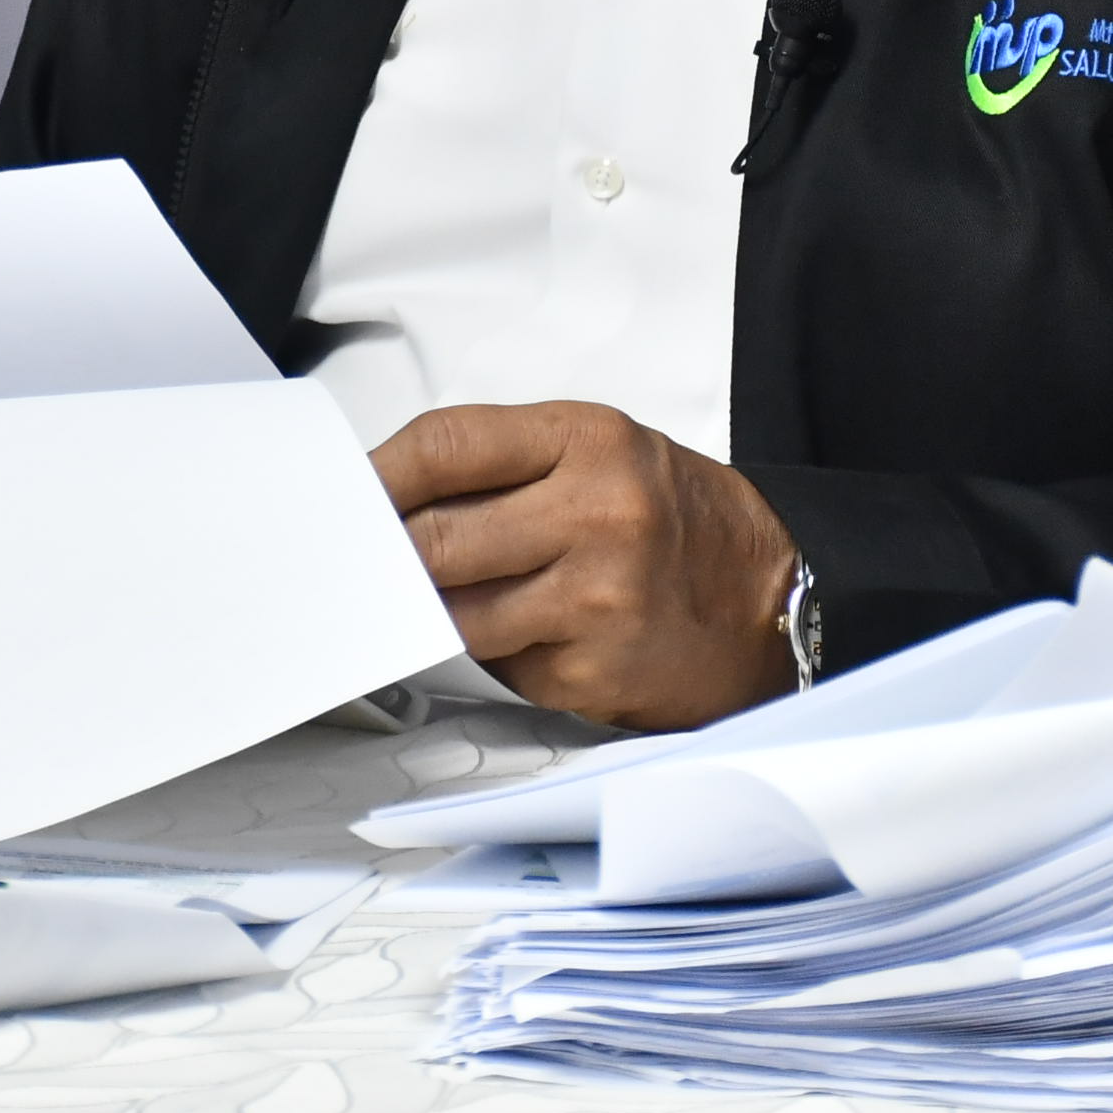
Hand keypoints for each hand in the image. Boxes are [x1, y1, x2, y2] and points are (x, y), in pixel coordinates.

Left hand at [371, 401, 797, 729]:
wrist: (767, 597)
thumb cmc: (671, 522)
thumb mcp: (601, 457)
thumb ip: (504, 471)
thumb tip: (389, 504)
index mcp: (590, 441)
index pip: (448, 445)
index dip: (380, 475)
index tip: (345, 496)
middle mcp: (598, 512)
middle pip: (437, 537)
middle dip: (386, 556)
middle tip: (361, 562)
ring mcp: (597, 598)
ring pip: (456, 613)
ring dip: (434, 611)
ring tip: (450, 597)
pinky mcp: (592, 670)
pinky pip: (500, 665)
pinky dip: (495, 653)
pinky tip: (530, 635)